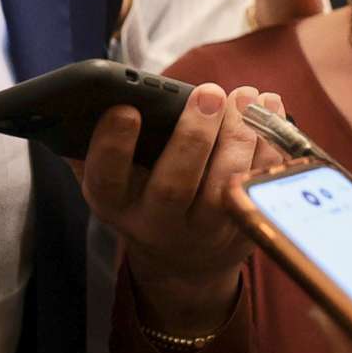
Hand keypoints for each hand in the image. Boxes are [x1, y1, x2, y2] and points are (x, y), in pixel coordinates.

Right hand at [77, 82, 270, 334]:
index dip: (113, 146)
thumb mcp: (111, 181)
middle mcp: (157, 223)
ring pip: (223, 186)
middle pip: (174, 186)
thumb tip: (80, 101)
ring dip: (239, 136)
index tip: (126, 110)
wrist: (183, 259)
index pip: (107, 178)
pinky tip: (270, 108)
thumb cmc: (141, 196)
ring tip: (244, 95)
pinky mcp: (241, 228)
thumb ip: (93, 147)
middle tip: (209, 93)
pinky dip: (270, 145)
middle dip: (193, 136)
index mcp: (116, 203)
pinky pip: (259, 185)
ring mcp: (203, 231)